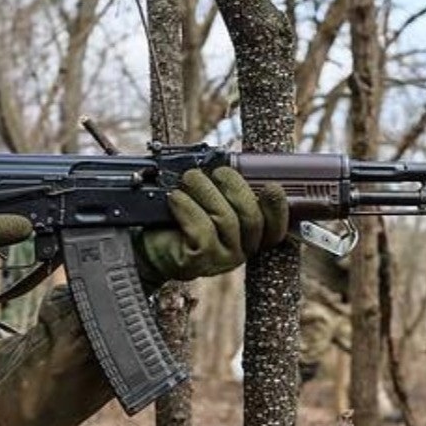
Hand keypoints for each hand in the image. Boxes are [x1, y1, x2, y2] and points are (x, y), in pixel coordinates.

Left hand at [136, 166, 289, 287]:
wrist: (147, 242)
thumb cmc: (182, 215)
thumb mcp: (209, 198)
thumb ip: (227, 186)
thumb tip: (232, 162)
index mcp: (251, 236)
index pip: (275, 226)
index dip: (277, 207)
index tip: (271, 186)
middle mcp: (242, 251)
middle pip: (252, 218)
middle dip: (234, 186)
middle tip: (215, 172)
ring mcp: (222, 260)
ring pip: (226, 219)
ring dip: (205, 190)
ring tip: (188, 179)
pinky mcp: (200, 262)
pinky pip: (202, 230)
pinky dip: (187, 207)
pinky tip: (175, 198)